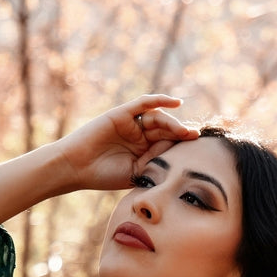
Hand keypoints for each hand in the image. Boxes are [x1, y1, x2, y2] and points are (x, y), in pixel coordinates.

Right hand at [57, 95, 199, 192]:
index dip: (182, 145)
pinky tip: (176, 103)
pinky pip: (143, 103)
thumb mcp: (136, 173)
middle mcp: (139, 135)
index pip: (168, 144)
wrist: (76, 168)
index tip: (200, 150)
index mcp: (143, 151)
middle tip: (195, 137)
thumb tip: (179, 160)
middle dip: (181, 133)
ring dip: (173, 123)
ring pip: (157, 118)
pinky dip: (159, 100)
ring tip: (185, 131)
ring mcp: (131, 123)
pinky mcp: (122, 113)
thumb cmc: (103, 175)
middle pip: (166, 130)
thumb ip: (155, 165)